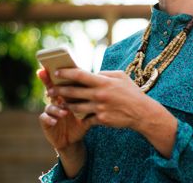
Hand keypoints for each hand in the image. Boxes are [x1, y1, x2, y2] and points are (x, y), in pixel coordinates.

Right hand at [37, 69, 89, 150]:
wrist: (73, 139)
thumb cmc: (81, 121)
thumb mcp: (88, 109)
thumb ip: (91, 97)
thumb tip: (102, 83)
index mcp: (66, 95)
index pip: (62, 82)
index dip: (56, 74)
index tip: (53, 66)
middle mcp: (56, 101)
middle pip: (51, 89)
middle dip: (49, 84)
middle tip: (53, 83)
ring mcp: (50, 111)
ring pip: (49, 105)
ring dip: (55, 107)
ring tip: (64, 111)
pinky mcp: (47, 122)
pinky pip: (44, 118)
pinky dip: (49, 119)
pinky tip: (54, 121)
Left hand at [50, 69, 177, 157]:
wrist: (141, 112)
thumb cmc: (131, 92)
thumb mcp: (121, 76)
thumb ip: (105, 74)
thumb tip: (92, 73)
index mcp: (104, 82)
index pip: (80, 75)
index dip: (66, 73)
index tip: (56, 72)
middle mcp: (99, 95)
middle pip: (73, 91)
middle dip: (59, 90)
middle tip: (50, 90)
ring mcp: (99, 108)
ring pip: (75, 106)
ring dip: (66, 104)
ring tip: (60, 102)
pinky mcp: (101, 119)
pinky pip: (85, 118)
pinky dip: (80, 116)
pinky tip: (76, 114)